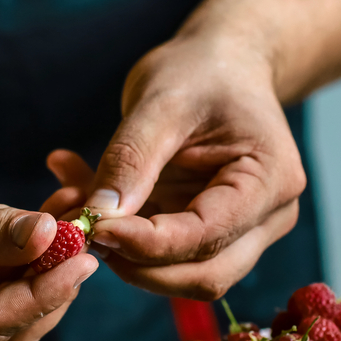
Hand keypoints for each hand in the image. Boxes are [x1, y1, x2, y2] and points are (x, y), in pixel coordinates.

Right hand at [0, 131, 97, 340]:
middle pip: (2, 332)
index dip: (39, 296)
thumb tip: (51, 238)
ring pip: (6, 315)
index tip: (81, 261)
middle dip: (48, 292)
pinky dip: (26, 261)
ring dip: (43, 276)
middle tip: (85, 246)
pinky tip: (49, 224)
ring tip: (71, 228)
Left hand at [61, 33, 305, 300]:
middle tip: (81, 231)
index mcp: (270, 180)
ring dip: (122, 257)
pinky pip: (162, 256)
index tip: (95, 228)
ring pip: (181, 276)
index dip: (148, 243)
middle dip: (137, 265)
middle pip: (204, 275)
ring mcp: (241, 232)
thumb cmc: (201, 71)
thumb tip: (99, 216)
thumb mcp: (161, 101)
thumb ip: (131, 158)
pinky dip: (118, 239)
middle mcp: (267, 218)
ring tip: (71, 205)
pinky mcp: (206, 235)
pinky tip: (78, 193)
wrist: (222, 63)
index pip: (207, 235)